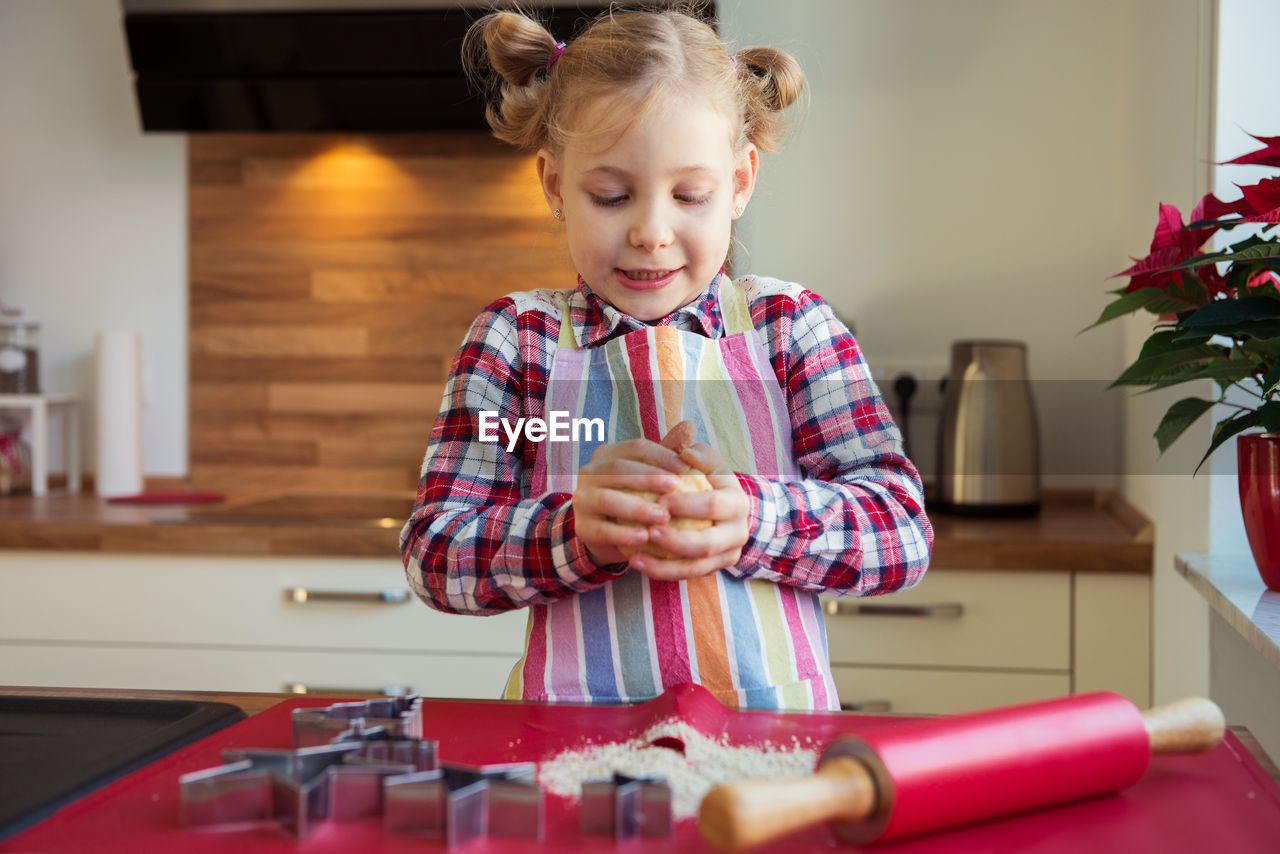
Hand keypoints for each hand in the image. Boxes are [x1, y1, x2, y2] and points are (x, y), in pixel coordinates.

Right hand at [572, 435, 687, 566]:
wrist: (611, 534)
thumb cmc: (639, 497)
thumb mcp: (653, 474)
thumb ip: (670, 452)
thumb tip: (690, 426)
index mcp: (607, 454)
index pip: (635, 448)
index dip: (661, 455)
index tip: (686, 468)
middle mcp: (589, 472)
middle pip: (619, 470)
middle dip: (648, 478)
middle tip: (676, 487)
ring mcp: (582, 500)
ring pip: (608, 499)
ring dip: (637, 507)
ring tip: (664, 516)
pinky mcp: (583, 527)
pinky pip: (603, 530)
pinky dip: (624, 534)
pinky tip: (645, 538)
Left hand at [627, 439, 749, 582]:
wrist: (724, 509)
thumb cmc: (706, 479)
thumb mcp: (706, 462)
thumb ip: (696, 453)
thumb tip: (686, 452)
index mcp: (738, 502)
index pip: (714, 504)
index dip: (687, 504)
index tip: (659, 500)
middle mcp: (738, 532)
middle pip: (706, 544)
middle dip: (675, 540)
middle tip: (648, 531)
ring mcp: (728, 554)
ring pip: (696, 567)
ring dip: (664, 564)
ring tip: (635, 556)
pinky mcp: (713, 569)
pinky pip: (687, 576)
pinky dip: (662, 572)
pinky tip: (636, 562)